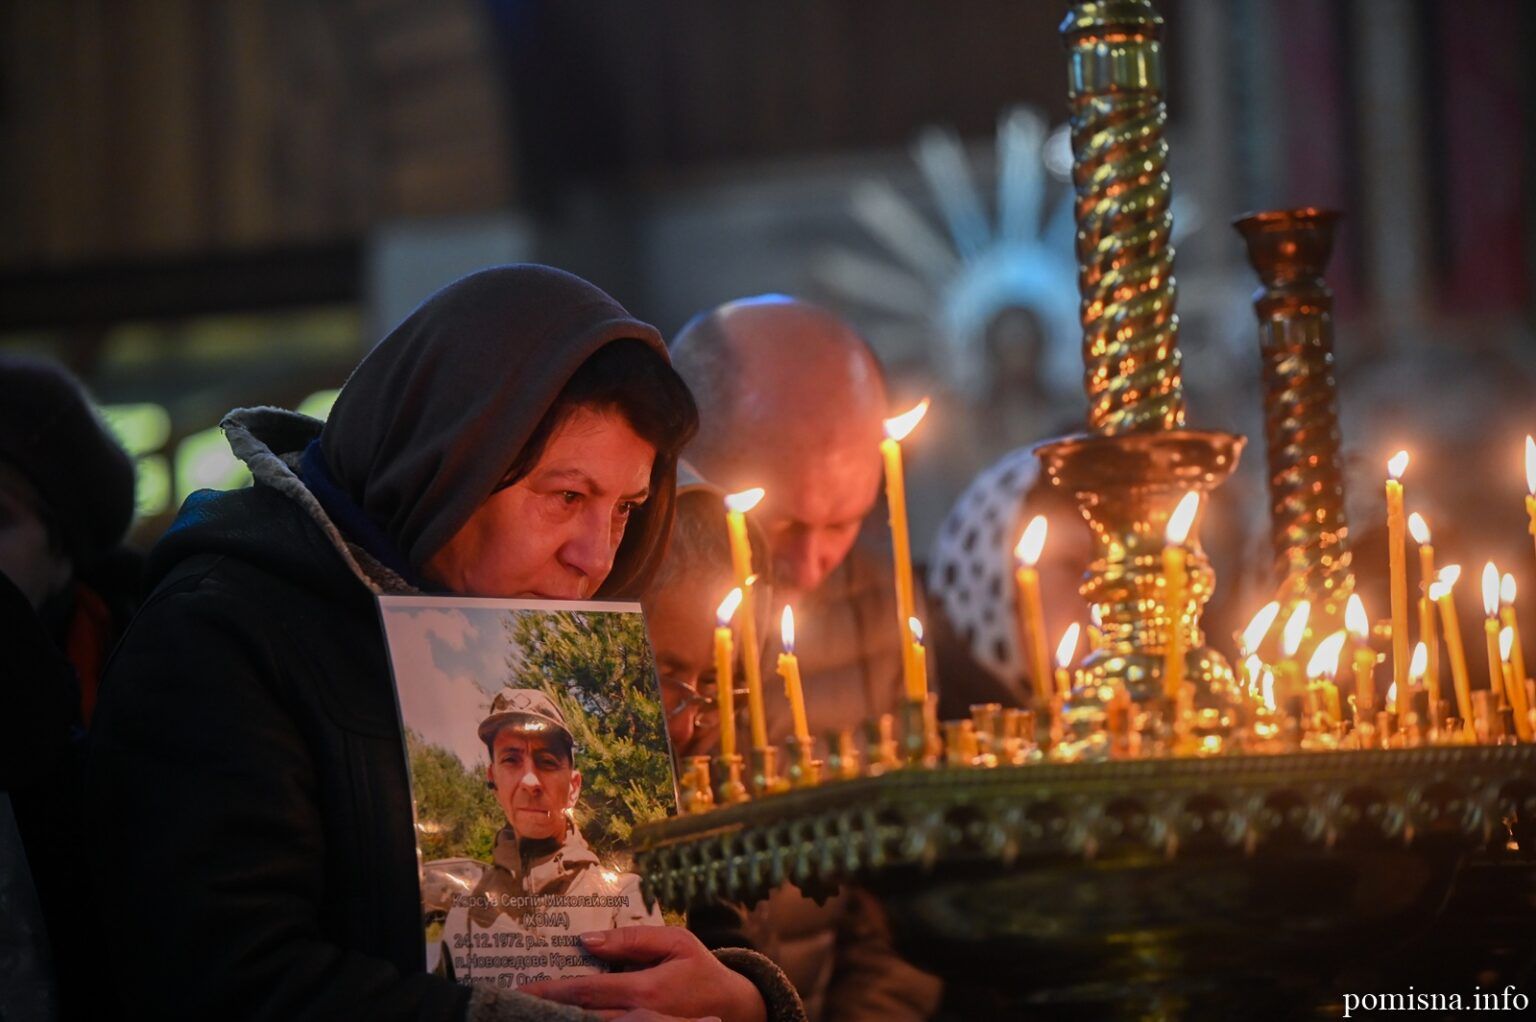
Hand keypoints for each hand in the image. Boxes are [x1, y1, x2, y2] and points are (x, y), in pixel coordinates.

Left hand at [520, 926, 765, 1021]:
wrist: (733, 1009)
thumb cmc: (700, 970)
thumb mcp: (675, 942)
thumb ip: (632, 939)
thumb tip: (587, 940)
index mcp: (645, 990)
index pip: (586, 992)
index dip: (550, 992)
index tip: (521, 989)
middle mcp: (639, 1017)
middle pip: (582, 1017)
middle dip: (547, 1011)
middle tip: (514, 1003)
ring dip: (563, 1019)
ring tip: (532, 1010)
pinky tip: (567, 1016)